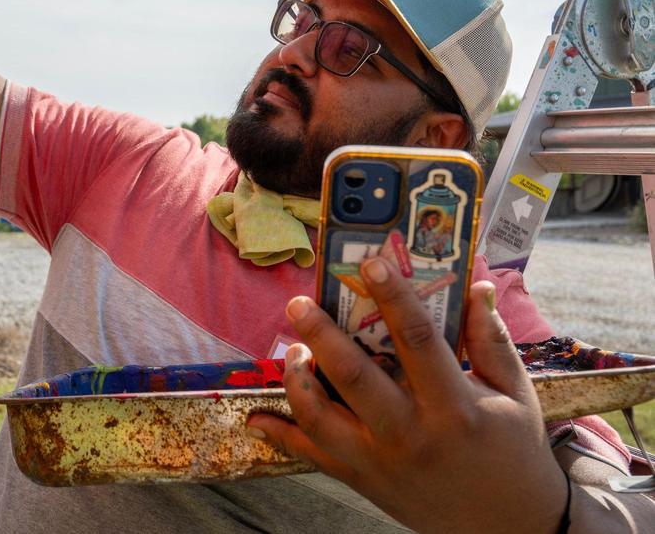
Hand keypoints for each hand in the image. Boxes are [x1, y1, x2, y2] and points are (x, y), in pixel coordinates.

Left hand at [247, 258, 567, 533]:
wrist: (508, 527)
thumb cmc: (513, 451)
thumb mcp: (513, 394)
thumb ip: (491, 339)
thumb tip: (478, 285)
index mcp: (455, 408)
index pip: (418, 342)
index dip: (394, 298)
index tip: (372, 263)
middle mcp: (412, 435)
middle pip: (354, 377)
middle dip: (321, 335)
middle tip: (299, 303)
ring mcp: (381, 461)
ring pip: (321, 419)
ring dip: (297, 381)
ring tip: (293, 351)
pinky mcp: (362, 480)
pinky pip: (312, 456)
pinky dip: (280, 436)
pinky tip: (257, 417)